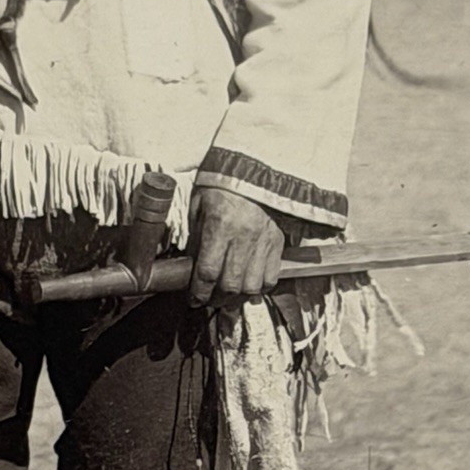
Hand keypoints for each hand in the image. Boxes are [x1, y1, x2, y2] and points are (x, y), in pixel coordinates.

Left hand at [188, 187, 285, 304]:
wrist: (255, 169)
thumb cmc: (223, 184)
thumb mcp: (200, 204)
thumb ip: (196, 236)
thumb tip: (192, 265)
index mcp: (220, 225)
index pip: (208, 272)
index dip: (199, 292)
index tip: (193, 300)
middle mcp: (243, 236)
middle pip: (231, 285)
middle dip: (217, 299)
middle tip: (209, 300)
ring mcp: (263, 242)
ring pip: (252, 286)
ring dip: (238, 298)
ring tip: (228, 297)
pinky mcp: (277, 243)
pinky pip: (271, 278)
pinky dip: (259, 289)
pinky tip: (248, 288)